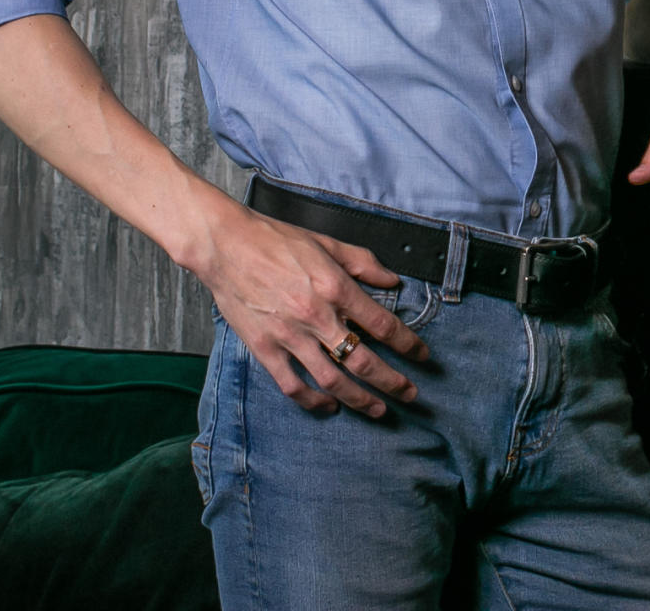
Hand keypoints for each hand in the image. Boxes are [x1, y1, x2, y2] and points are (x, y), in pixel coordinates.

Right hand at [190, 202, 434, 417]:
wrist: (226, 245)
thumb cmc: (276, 240)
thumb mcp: (328, 243)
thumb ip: (363, 262)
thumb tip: (392, 279)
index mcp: (336, 288)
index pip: (383, 325)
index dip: (408, 344)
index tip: (422, 355)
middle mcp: (317, 317)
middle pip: (363, 361)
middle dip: (392, 382)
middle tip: (410, 394)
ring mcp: (289, 336)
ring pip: (332, 381)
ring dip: (359, 400)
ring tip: (378, 409)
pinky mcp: (265, 348)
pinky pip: (293, 385)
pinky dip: (313, 402)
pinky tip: (328, 406)